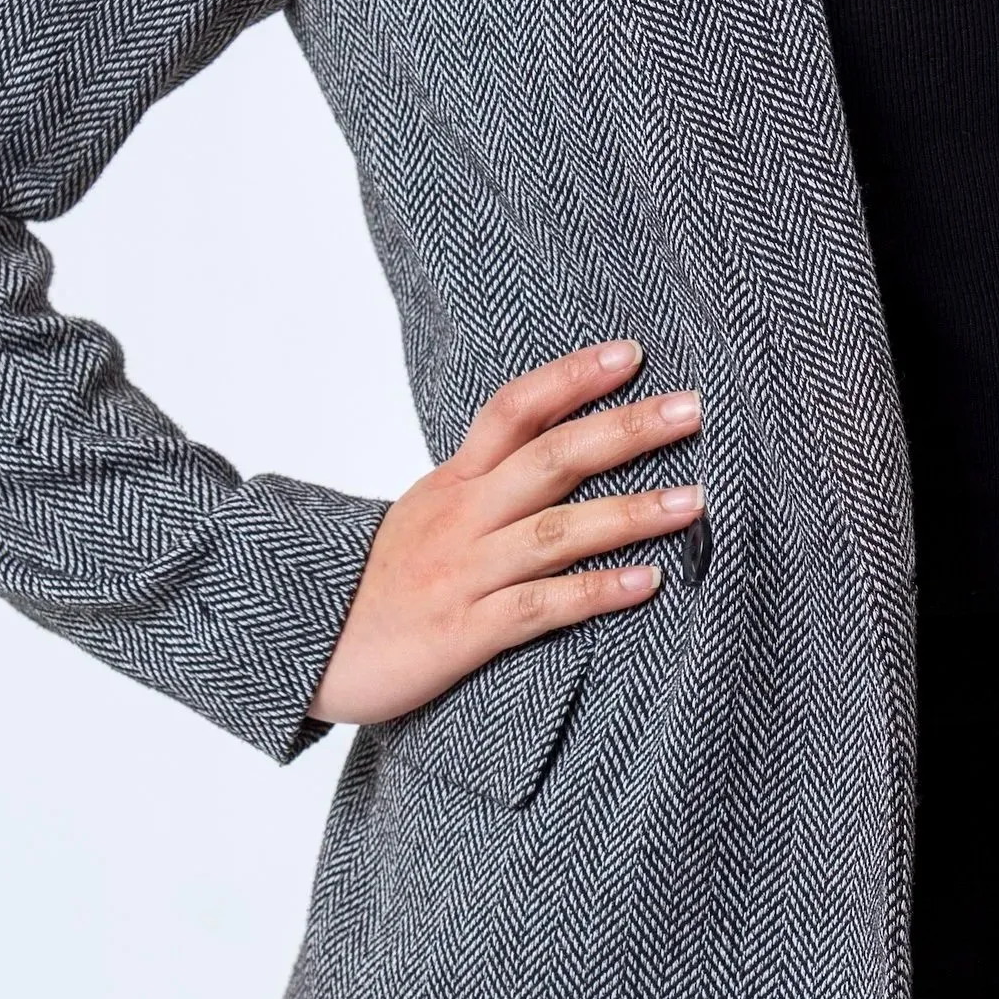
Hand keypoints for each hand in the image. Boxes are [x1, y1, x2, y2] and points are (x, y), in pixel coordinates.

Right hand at [307, 339, 703, 728]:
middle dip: (626, 429)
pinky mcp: (464, 632)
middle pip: (552, 458)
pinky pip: (540, 606)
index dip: (573, 376)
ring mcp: (464, 573)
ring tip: (694, 500)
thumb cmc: (377, 584)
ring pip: (557, 532)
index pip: (515, 409)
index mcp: (453, 482)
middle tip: (692, 407)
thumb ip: (488, 486)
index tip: (632, 353)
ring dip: (630, 513)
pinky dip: (596, 592)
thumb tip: (562, 456)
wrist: (304, 646)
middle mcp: (462, 517)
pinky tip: (647, 582)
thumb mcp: (427, 515)